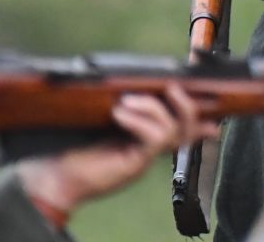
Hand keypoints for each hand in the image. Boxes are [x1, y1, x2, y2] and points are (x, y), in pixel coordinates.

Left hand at [15, 84, 217, 222]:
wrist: (53, 176)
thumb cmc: (70, 147)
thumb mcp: (99, 120)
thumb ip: (120, 107)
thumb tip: (128, 87)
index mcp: (143, 138)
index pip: (182, 128)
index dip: (200, 117)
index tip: (210, 103)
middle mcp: (149, 148)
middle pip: (187, 127)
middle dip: (187, 104)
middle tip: (173, 88)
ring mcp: (144, 157)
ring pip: (174, 128)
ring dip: (153, 107)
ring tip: (127, 101)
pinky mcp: (136, 163)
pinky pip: (155, 137)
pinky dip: (141, 120)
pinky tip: (120, 114)